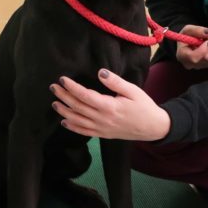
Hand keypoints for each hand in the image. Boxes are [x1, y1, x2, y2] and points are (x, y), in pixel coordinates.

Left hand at [50, 69, 170, 140]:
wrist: (153, 127)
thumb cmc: (144, 106)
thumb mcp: (133, 90)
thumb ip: (116, 82)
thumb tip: (101, 72)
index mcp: (110, 107)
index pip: (85, 96)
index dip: (72, 88)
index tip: (63, 79)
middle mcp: (103, 119)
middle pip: (78, 107)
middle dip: (64, 97)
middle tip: (53, 87)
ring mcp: (102, 128)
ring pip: (78, 121)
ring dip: (64, 112)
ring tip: (55, 103)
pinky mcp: (103, 134)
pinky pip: (84, 132)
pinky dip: (73, 127)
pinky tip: (64, 122)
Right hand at [175, 25, 207, 69]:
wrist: (189, 42)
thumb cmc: (186, 36)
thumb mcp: (187, 30)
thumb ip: (197, 30)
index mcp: (183, 56)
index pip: (194, 58)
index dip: (203, 50)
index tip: (207, 40)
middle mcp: (193, 64)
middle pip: (207, 58)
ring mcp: (203, 65)